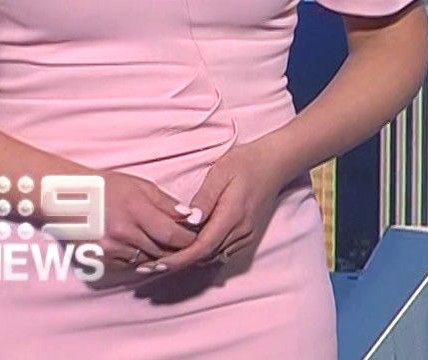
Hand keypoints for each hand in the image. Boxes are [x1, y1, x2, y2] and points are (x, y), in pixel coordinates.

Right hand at [90, 169, 199, 270]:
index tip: (194, 236)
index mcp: (136, 210)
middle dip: (176, 249)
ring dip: (159, 255)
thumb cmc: (109, 188)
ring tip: (165, 245)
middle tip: (184, 243)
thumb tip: (190, 217)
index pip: (172, 234)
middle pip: (161, 251)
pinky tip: (142, 248)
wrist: (69, 199)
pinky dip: (140, 259)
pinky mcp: (100, 259)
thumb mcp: (140, 186)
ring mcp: (110, 248)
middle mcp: (123, 233)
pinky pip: (129, 265)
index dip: (188, 238)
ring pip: (147, 260)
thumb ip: (166, 203)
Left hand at [151, 137, 291, 274]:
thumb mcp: (221, 172)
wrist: (275, 163)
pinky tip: (189, 249)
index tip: (157, 265)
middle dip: (179, 263)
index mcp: (232, 214)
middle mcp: (241, 230)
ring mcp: (246, 234)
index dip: (179, 259)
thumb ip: (204, 198)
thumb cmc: (245, 163)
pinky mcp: (248, 235)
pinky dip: (205, 254)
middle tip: (151, 265)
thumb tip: (189, 221)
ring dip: (191, 260)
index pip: (202, 246)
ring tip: (164, 259)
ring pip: (214, 256)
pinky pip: (223, 252)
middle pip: (206, 256)